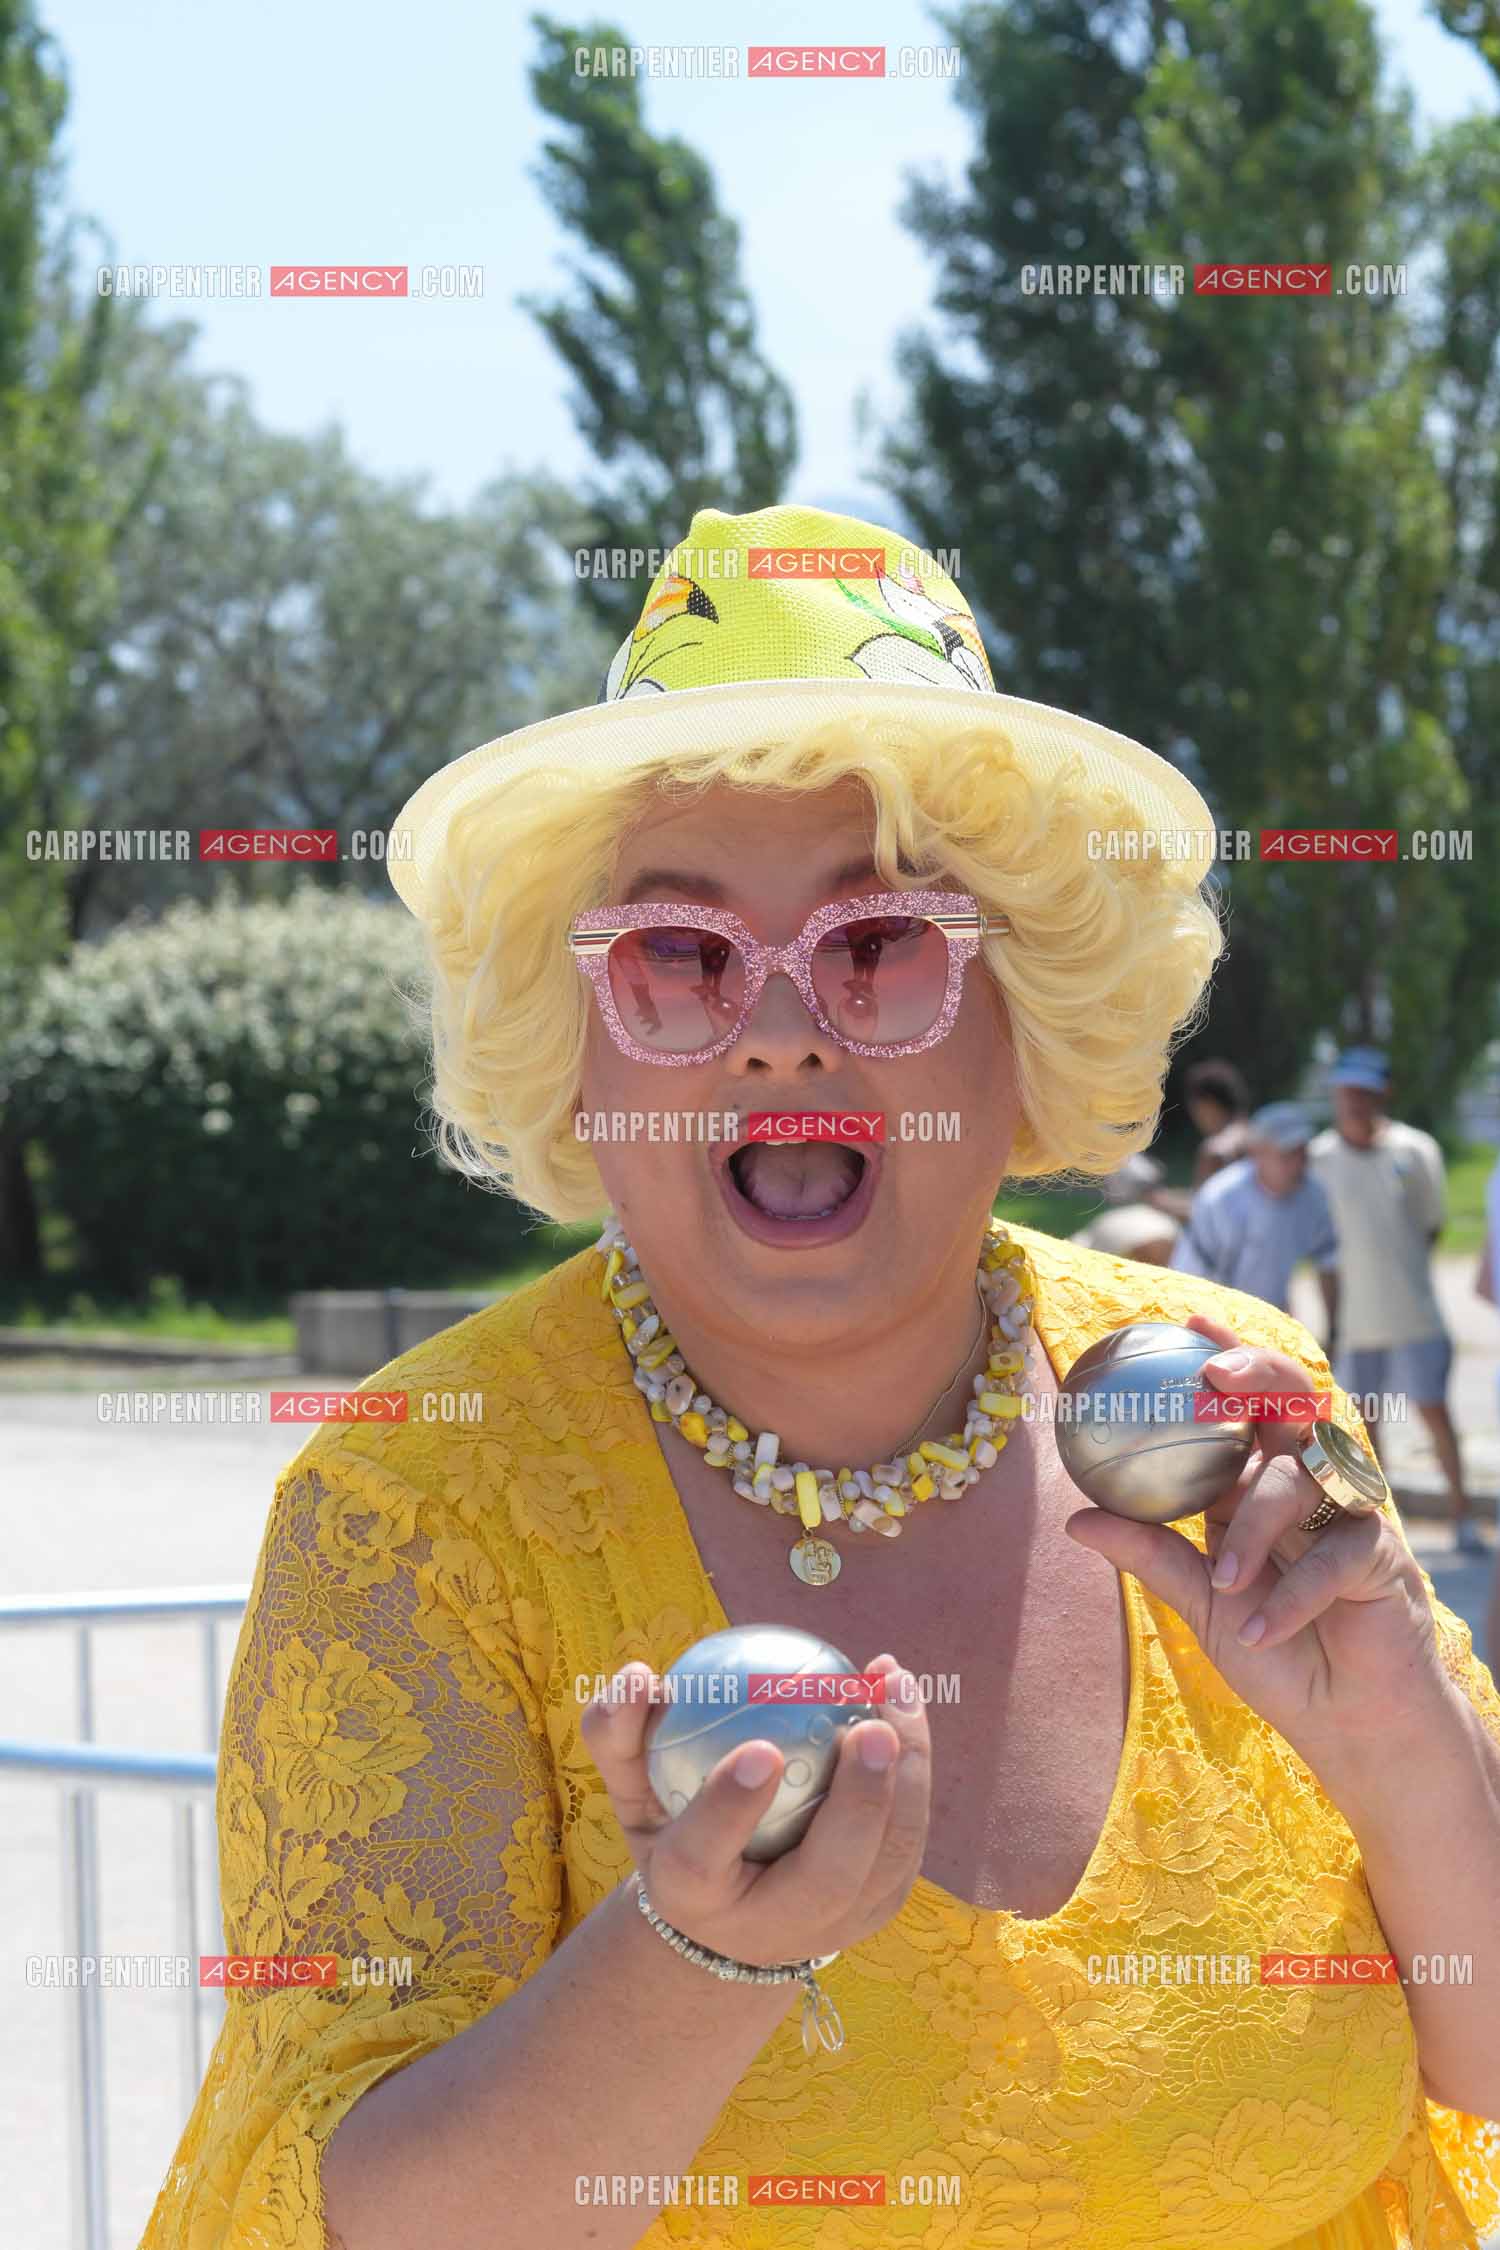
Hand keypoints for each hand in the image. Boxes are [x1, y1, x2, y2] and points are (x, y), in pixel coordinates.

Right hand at [581, 1653, 931, 1964]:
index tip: (758, 1749)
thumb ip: (619, 1732)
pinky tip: (899, 1692)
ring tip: (894, 1687)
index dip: (729, 1809)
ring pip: (887, 1857)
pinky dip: (914, 1765)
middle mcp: (769, 1925)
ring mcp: (835, 1925)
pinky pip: (908, 1834)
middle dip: (858, 1806)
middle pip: (826, 1876)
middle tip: (869, 1729)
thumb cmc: (670, 1827)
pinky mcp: (879, 1907)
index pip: (703, 1858)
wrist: (725, 1921)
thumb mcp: (631, 1789)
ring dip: (905, 1772)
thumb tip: (639, 1673)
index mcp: (693, 1897)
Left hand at [1063, 1315, 1449, 1778]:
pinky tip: (1261, 1629)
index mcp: (1260, 1483)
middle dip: (1258, 1375)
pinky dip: (1292, 1595)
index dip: (1226, 1353)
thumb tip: (1074, 1519)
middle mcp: (1306, 1485)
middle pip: (1294, 1403)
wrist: (1343, 1721)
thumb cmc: (1273, 1651)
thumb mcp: (1198, 1600)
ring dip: (1258, 1526)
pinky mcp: (1382, 1555)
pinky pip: (1333, 1555)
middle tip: (1214, 1376)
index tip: (1186, 1320)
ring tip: (1225, 1582)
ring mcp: (1348, 1514)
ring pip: (1303, 1478)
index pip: (1247, 1404)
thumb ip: (1148, 1553)